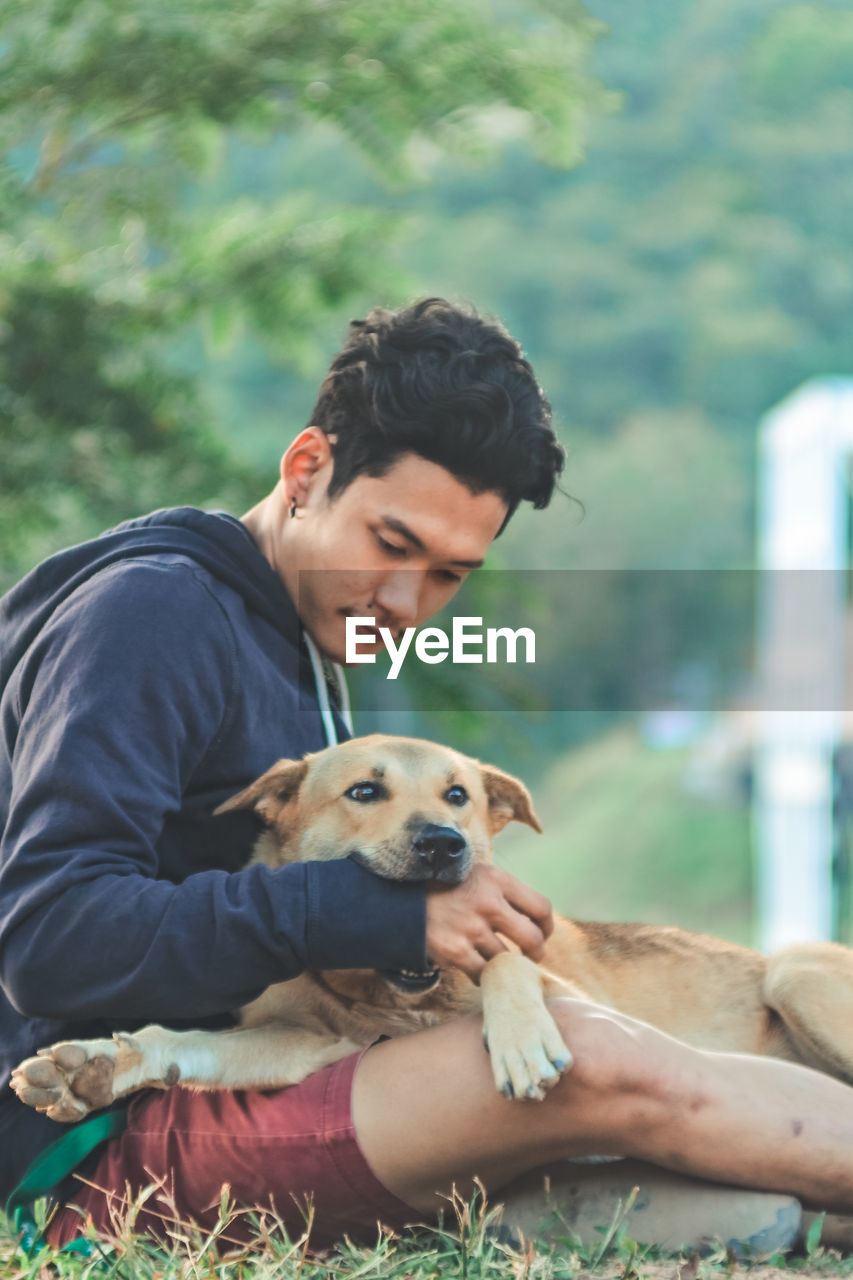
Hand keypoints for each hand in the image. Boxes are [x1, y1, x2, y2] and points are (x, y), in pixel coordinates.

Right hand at [424, 864, 553, 981]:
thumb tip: (535, 918)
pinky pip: (484, 974)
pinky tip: (480, 971)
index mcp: (497, 879)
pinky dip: (485, 977)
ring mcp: (471, 928)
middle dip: (536, 953)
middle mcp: (488, 902)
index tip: (542, 935)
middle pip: (533, 938)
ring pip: (508, 960)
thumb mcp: (476, 874)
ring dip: (506, 967)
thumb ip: (503, 892)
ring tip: (500, 965)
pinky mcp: (455, 951)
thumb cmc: (443, 887)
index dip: (546, 927)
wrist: (398, 898)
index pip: (541, 908)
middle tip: (529, 958)